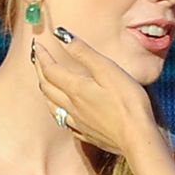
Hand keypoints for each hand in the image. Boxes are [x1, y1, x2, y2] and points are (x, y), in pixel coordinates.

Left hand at [32, 29, 157, 155]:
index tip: (37, 45)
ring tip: (45, 83)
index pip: (50, 69)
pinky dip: (59, 111)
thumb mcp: (108, 70)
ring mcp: (78, 122)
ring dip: (46, 91)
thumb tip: (61, 35)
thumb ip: (84, 52)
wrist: (138, 139)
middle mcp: (72, 106)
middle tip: (37, 59)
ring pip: (52, 106)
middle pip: (47, 87)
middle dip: (40, 70)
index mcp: (75, 88)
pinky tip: (64, 111)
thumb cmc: (128, 102)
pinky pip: (65, 121)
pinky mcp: (88, 134)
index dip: (42, 56)